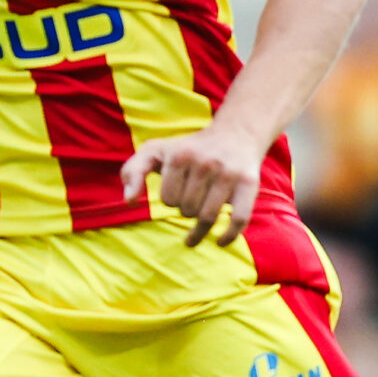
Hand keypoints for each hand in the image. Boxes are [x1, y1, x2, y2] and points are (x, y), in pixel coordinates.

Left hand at [121, 120, 268, 246]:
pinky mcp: (248, 184)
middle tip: (194, 197)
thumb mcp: (156, 150)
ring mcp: (228, 174)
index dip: (170, 199)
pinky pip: (238, 219)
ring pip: (208, 217)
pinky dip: (228, 236)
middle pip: (187, 210)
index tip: (178, 190)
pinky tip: (219, 242)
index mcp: (181, 155)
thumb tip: (129, 200)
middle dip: (187, 210)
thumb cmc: (189, 148)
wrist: (235, 134)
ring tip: (201, 217)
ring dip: (202, 226)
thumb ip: (133, 170)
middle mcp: (205, 163)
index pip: (168, 199)